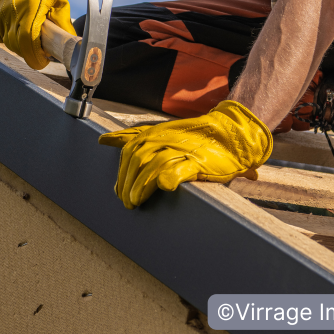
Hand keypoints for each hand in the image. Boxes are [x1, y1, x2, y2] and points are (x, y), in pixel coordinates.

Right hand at [0, 0, 75, 69]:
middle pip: (17, 46)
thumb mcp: (59, 0)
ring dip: (19, 46)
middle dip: (29, 53)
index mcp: (30, 10)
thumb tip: (70, 42)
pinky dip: (7, 37)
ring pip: (7, 41)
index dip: (35, 57)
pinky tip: (18, 33)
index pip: (28, 43)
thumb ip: (62, 23)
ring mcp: (1, 13)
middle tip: (40, 51)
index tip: (43, 61)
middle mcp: (12, 13)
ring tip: (31, 41)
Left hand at [98, 100, 271, 208]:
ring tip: (135, 201)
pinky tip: (163, 186)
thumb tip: (103, 140)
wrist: (230, 135)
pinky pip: (180, 168)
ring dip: (142, 185)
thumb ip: (132, 136)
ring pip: (154, 165)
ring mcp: (181, 149)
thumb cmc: (192, 138)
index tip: (118, 190)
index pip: (128, 151)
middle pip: (137, 160)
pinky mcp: (198, 161)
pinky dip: (169, 177)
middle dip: (128, 182)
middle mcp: (164, 139)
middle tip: (126, 201)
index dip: (121, 172)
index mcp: (154, 133)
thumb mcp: (159, 133)